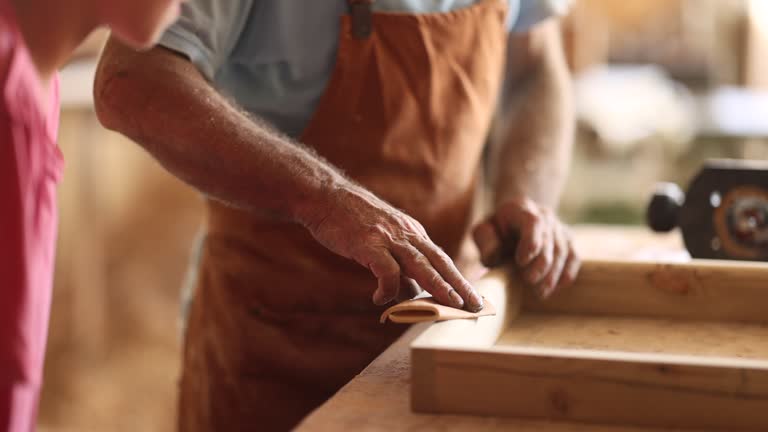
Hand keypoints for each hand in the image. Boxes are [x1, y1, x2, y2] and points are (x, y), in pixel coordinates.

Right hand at [302, 183, 483, 311]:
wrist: (325, 196)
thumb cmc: (351, 221)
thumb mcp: (381, 240)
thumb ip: (398, 265)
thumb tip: (411, 294)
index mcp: (412, 232)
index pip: (441, 258)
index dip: (458, 278)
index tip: (473, 296)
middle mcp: (406, 234)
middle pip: (439, 262)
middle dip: (458, 284)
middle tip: (476, 305)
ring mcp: (388, 238)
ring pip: (420, 265)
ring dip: (438, 286)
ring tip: (452, 305)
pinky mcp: (368, 243)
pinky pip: (386, 270)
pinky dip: (388, 288)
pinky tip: (380, 299)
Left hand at [472, 197, 579, 297]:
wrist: (515, 222)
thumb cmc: (497, 231)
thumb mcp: (484, 231)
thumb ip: (486, 241)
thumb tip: (495, 257)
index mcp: (521, 209)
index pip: (532, 222)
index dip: (530, 243)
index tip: (521, 262)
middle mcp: (545, 215)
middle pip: (549, 240)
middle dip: (540, 264)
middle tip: (529, 282)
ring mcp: (559, 228)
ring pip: (563, 250)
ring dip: (553, 274)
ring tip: (540, 292)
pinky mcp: (568, 240)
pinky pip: (573, 257)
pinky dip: (566, 273)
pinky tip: (556, 287)